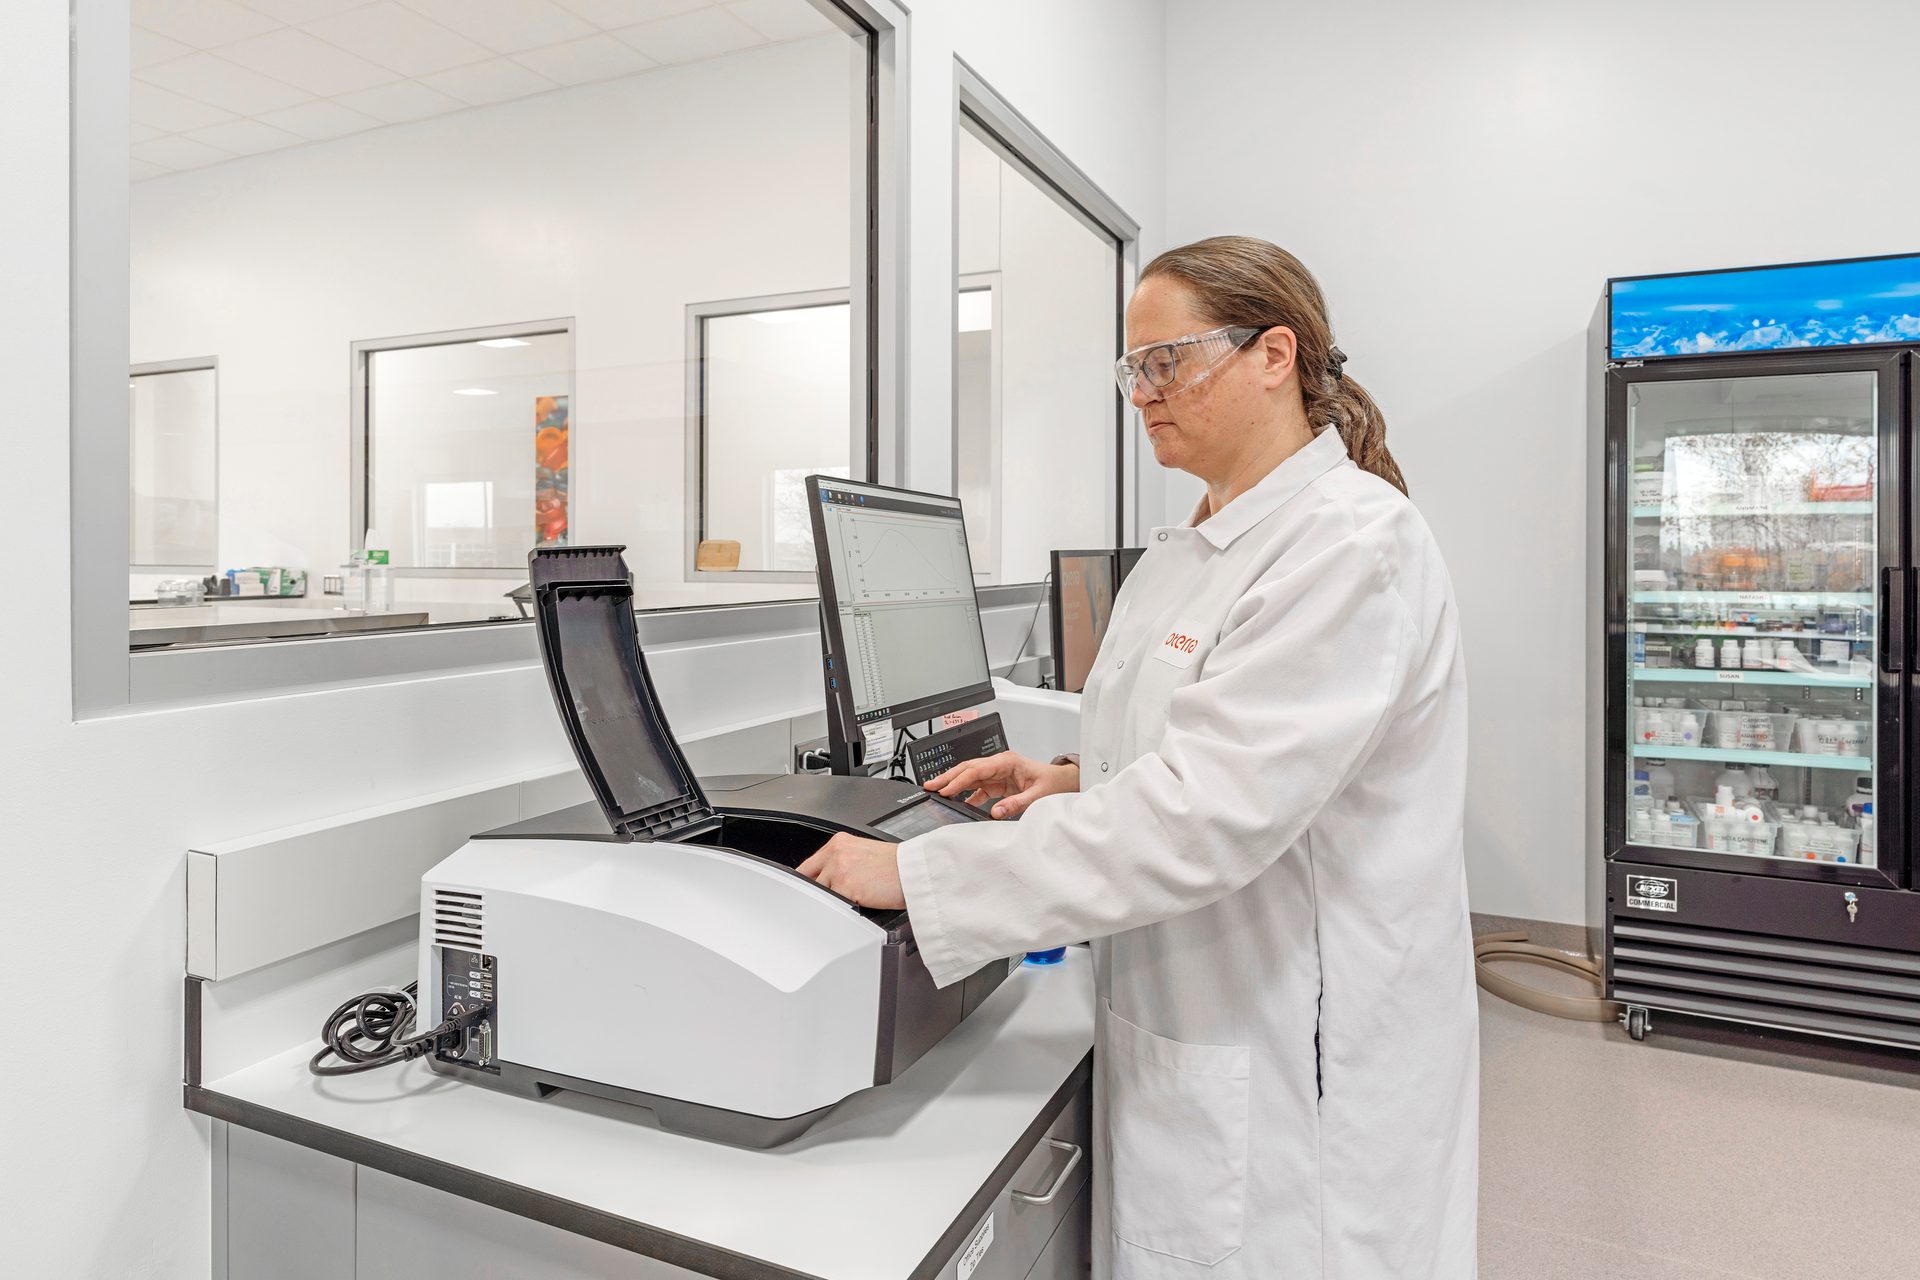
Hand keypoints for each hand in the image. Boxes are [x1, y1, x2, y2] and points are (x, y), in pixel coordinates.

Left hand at [797, 833, 905, 909]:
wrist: (914, 871)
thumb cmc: (897, 866)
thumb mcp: (864, 854)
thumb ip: (843, 862)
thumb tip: (829, 879)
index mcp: (839, 842)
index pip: (810, 863)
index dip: (809, 879)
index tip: (810, 889)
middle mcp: (835, 853)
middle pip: (807, 878)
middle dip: (814, 891)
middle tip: (826, 900)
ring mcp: (838, 869)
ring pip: (819, 893)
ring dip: (831, 900)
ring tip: (852, 900)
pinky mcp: (844, 887)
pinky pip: (833, 904)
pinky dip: (842, 908)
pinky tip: (858, 904)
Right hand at [924, 751, 1078, 819]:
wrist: (1063, 782)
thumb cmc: (1053, 783)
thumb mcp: (1037, 795)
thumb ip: (1016, 804)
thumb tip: (995, 811)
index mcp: (1008, 762)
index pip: (977, 769)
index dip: (959, 779)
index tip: (946, 789)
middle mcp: (1000, 765)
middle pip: (968, 768)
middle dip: (948, 776)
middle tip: (930, 785)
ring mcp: (998, 773)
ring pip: (970, 776)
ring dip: (954, 784)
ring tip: (937, 792)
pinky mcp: (998, 783)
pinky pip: (979, 787)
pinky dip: (967, 794)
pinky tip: (959, 802)